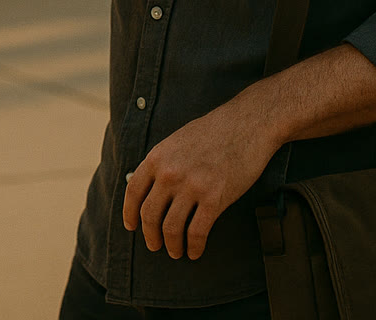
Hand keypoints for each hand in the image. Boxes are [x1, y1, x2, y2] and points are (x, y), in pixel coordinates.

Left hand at [121, 96, 279, 259]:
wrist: (246, 124)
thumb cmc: (213, 132)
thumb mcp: (176, 141)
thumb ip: (162, 163)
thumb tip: (149, 187)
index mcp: (157, 157)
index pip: (133, 192)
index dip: (129, 213)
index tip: (131, 227)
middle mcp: (169, 173)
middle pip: (149, 215)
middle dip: (150, 235)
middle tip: (154, 245)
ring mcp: (191, 186)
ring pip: (171, 228)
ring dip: (171, 245)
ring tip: (175, 251)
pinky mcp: (215, 198)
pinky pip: (197, 232)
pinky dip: (193, 246)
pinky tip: (195, 251)